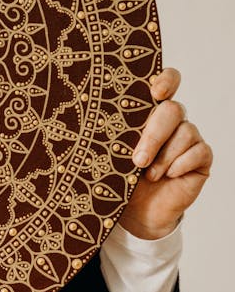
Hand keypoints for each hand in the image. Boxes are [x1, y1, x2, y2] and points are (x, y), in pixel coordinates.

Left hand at [118, 68, 212, 239]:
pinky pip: (200, 151)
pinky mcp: (201, 157)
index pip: (166, 81)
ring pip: (186, 131)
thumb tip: (90, 119)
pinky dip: (182, 164)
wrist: (138, 211)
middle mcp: (172, 120)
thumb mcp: (112, 154)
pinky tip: (169, 176)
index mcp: (149, 111)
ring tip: (150, 175)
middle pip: (173, 109)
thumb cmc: (122, 177)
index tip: (156, 92)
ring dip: (165, 157)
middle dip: (155, 135)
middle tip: (138, 160)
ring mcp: (189, 137)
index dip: (166, 80)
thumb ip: (111, 133)